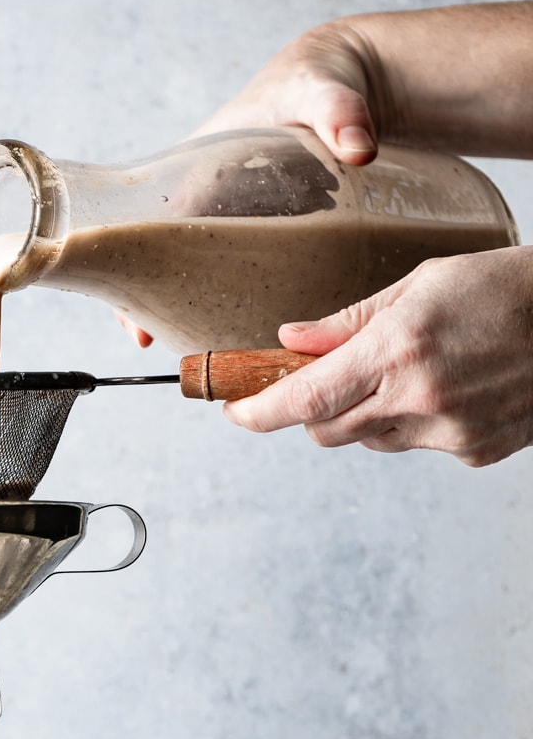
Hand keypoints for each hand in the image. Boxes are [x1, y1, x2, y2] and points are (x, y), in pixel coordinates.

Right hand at [120, 23, 383, 346]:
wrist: (354, 80)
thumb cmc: (325, 77)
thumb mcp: (324, 87)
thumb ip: (339, 110)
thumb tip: (359, 147)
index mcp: (205, 163)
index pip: (154, 224)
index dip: (138, 273)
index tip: (134, 322)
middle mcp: (212, 197)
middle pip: (168, 259)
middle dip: (155, 305)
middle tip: (157, 348)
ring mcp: (238, 220)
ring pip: (202, 273)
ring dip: (193, 312)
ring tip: (201, 354)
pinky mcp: (269, 234)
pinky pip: (242, 275)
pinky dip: (237, 305)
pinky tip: (248, 337)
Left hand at [223, 246, 532, 467]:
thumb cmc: (504, 287)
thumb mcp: (421, 285)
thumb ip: (350, 321)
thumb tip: (291, 341)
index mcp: (399, 348)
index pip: (305, 398)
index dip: (259, 411)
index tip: (233, 410)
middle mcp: (419, 398)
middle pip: (326, 429)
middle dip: (313, 409)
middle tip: (324, 378)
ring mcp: (448, 432)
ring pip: (370, 439)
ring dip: (369, 413)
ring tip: (413, 369)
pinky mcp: (473, 452)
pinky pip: (416, 445)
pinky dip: (416, 422)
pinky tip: (452, 386)